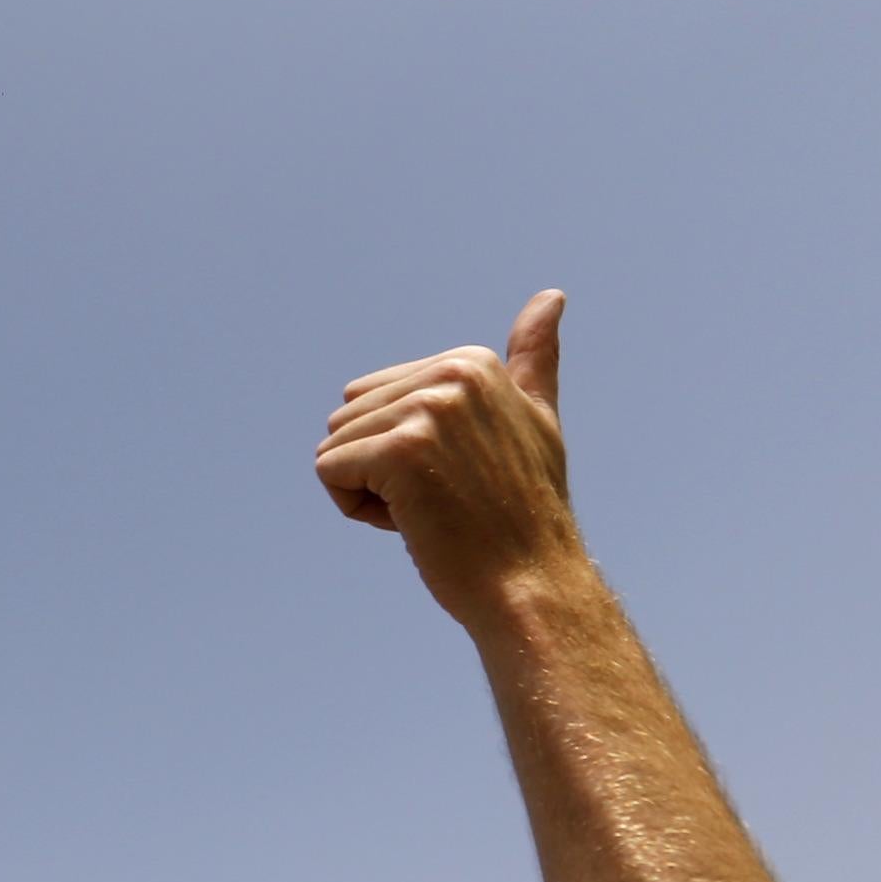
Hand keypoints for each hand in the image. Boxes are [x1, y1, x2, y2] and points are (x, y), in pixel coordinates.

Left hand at [315, 290, 582, 623]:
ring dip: (368, 491)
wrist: (533, 586)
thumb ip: (534, 359)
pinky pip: (329, 472)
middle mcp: (451, 376)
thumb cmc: (528, 515)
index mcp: (471, 362)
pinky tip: (411, 525)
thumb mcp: (537, 420)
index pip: (376, 396)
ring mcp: (426, 411)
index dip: (405, 448)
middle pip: (349, 417)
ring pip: (335, 446)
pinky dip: (354, 508)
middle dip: (380, 468)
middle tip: (446, 499)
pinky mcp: (399, 452)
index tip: (462, 475)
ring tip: (433, 512)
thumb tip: (551, 294)